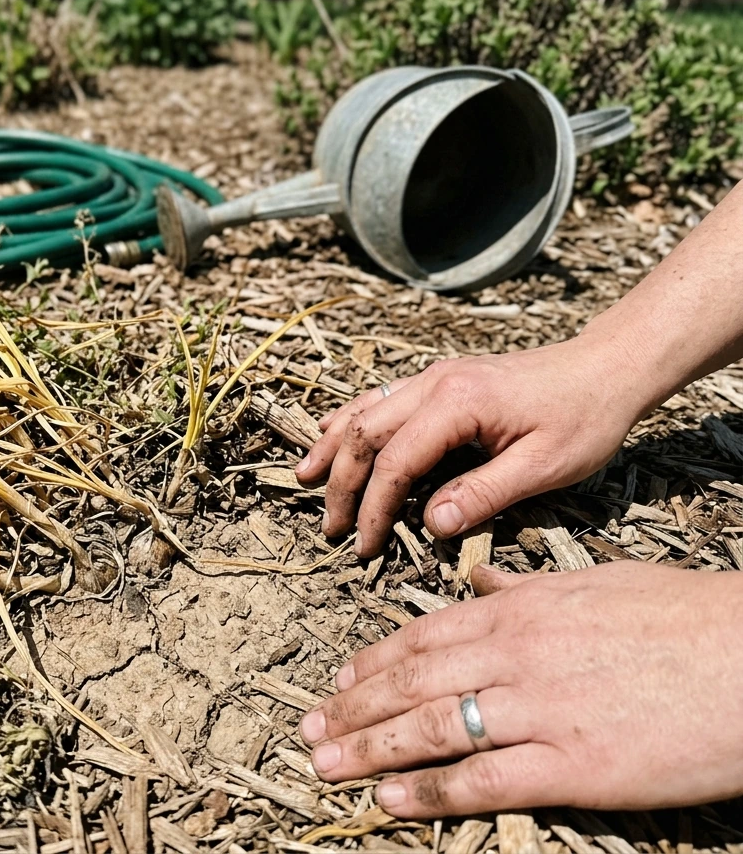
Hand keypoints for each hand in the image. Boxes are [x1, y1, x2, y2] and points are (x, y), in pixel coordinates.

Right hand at [294, 337, 649, 556]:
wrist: (606, 367)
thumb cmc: (584, 416)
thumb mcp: (543, 466)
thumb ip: (483, 495)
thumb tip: (430, 526)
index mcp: (457, 403)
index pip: (395, 461)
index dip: (373, 508)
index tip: (366, 546)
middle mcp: (435, 382)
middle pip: (364, 433)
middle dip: (342, 484)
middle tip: (333, 529)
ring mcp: (434, 376)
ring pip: (363, 410)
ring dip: (333, 447)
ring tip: (305, 480)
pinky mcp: (440, 379)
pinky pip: (379, 399)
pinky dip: (349, 420)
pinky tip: (331, 435)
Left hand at [298, 562, 742, 815]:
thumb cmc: (685, 617)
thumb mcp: (596, 584)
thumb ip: (528, 589)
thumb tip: (483, 583)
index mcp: (521, 612)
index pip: (422, 637)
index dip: (372, 661)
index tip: (338, 679)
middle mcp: (515, 656)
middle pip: (411, 683)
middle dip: (352, 707)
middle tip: (309, 728)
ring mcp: (539, 711)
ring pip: (430, 729)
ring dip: (369, 749)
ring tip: (325, 764)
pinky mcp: (572, 767)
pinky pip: (482, 781)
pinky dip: (428, 792)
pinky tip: (389, 800)